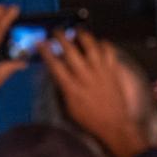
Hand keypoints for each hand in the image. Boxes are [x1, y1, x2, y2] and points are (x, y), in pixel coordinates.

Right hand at [40, 32, 154, 156]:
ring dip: (82, 36)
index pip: (55, 64)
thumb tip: (56, 73)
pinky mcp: (113, 72)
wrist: (114, 125)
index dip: (46, 51)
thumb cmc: (90, 119)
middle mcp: (85, 77)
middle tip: (57, 32)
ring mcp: (100, 73)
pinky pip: (109, 52)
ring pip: (91, 46)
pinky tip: (99, 43)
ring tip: (77, 31)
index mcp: (72, 88)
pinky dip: (104, 44)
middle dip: (61, 37)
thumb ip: (63, 88)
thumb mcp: (69, 107)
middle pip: (71, 51)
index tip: (41, 43)